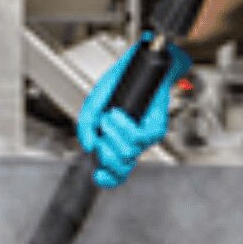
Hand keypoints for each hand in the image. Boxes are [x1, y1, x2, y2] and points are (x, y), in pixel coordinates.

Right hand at [77, 36, 192, 188]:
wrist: (144, 65)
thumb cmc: (123, 82)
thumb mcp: (95, 102)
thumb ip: (86, 126)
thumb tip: (88, 146)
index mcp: (117, 140)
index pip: (115, 172)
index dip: (107, 179)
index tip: (98, 176)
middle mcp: (131, 141)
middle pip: (121, 169)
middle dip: (106, 156)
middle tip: (102, 139)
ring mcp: (145, 136)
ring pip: (128, 153)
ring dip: (113, 134)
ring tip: (111, 116)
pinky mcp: (156, 128)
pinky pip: (138, 138)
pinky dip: (124, 125)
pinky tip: (119, 113)